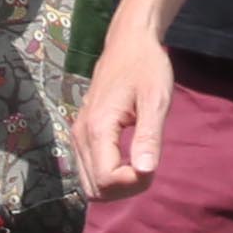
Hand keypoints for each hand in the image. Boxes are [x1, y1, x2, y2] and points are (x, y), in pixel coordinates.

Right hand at [80, 23, 177, 196]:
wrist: (128, 42)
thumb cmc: (146, 66)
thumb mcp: (155, 99)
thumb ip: (149, 137)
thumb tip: (145, 172)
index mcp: (98, 127)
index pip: (107, 180)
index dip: (133, 184)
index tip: (152, 164)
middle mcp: (81, 134)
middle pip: (94, 189)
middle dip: (124, 190)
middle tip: (148, 165)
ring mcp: (78, 135)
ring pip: (89, 184)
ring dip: (116, 186)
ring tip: (140, 162)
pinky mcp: (81, 134)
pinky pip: (89, 171)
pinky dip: (108, 175)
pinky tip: (128, 159)